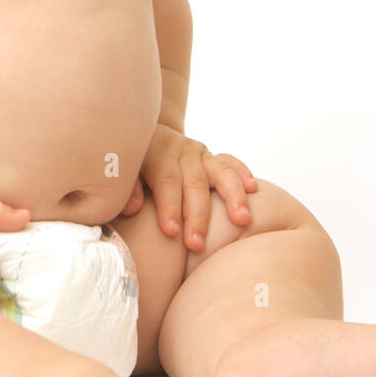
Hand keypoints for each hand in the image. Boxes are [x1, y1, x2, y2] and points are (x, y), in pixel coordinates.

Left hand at [122, 125, 257, 250]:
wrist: (143, 132)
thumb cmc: (130, 164)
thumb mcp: (122, 170)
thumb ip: (125, 187)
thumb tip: (132, 207)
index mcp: (156, 153)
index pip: (166, 180)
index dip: (169, 206)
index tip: (171, 232)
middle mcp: (181, 151)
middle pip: (193, 183)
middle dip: (197, 215)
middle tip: (197, 244)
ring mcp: (199, 153)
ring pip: (220, 172)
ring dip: (231, 196)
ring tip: (241, 220)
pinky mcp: (212, 157)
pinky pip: (231, 163)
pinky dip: (242, 174)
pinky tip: (253, 190)